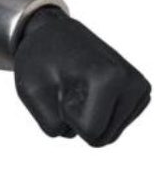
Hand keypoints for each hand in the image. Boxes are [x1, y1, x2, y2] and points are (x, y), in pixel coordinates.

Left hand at [14, 9, 149, 146]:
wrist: (55, 33)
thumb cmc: (39, 60)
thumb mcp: (30, 91)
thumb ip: (52, 123)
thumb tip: (91, 135)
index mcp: (110, 78)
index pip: (90, 132)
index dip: (65, 116)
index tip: (62, 87)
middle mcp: (133, 83)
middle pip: (100, 137)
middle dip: (77, 121)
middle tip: (69, 90)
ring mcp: (140, 88)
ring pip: (107, 135)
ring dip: (86, 118)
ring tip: (78, 89)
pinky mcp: (140, 93)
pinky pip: (112, 128)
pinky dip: (96, 115)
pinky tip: (89, 91)